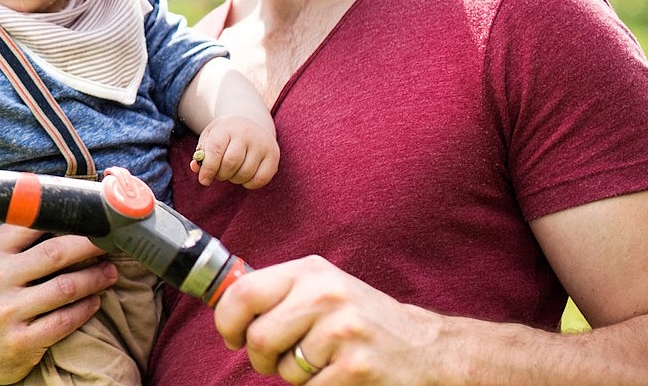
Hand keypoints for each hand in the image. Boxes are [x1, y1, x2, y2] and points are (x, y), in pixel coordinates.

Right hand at [0, 206, 116, 385]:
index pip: (26, 224)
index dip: (59, 213)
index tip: (85, 208)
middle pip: (54, 253)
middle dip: (89, 243)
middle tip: (112, 238)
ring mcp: (7, 312)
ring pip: (65, 288)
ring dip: (94, 278)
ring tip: (111, 271)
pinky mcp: (21, 341)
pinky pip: (63, 321)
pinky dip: (84, 309)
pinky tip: (95, 301)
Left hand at [192, 112, 278, 187]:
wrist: (250, 122)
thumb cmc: (225, 135)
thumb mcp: (209, 139)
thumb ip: (201, 154)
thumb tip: (195, 168)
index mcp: (226, 128)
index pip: (216, 150)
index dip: (208, 168)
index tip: (203, 180)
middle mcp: (246, 134)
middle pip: (231, 163)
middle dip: (221, 175)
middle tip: (219, 174)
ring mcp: (262, 143)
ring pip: (245, 173)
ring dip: (234, 179)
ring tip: (232, 172)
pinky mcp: (273, 155)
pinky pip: (261, 179)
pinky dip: (249, 184)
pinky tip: (244, 177)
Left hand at [214, 256, 447, 383]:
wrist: (424, 348)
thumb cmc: (359, 319)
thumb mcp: (320, 289)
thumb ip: (276, 292)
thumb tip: (222, 304)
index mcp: (311, 272)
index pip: (244, 293)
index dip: (227, 321)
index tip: (233, 336)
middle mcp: (326, 295)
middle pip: (259, 337)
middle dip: (260, 358)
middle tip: (276, 359)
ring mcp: (343, 331)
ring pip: (284, 369)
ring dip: (294, 375)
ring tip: (320, 361)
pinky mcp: (356, 367)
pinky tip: (338, 374)